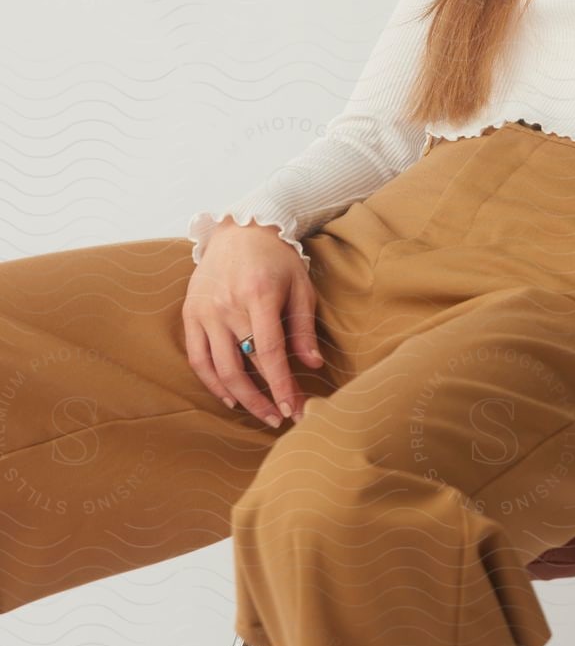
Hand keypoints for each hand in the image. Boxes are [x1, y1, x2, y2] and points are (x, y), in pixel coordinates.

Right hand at [182, 220, 324, 427]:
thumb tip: (313, 364)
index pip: (270, 352)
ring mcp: (205, 310)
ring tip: (260, 412)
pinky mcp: (190, 313)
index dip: (281, 385)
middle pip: (243, 366)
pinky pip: (197, 358)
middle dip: (263, 398)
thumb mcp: (300, 286)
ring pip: (218, 368)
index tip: (293, 409)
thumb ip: (304, 327)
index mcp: (258, 295)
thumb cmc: (277, 259)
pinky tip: (229, 396)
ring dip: (239, 397)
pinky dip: (211, 382)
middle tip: (280, 417)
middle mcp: (228, 305)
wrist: (241, 229)